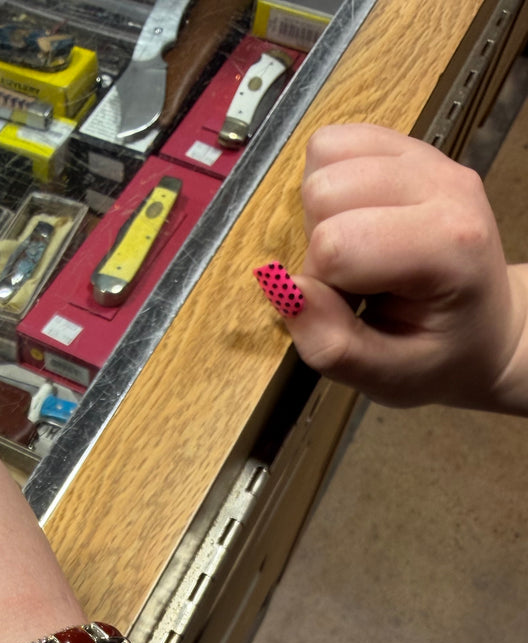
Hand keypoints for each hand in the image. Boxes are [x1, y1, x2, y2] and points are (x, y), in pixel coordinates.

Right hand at [283, 124, 526, 409]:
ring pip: (324, 157)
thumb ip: (331, 344)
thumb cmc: (439, 355)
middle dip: (318, 243)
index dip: (320, 285)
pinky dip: (327, 179)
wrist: (487, 325)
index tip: (348, 308)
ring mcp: (429, 158)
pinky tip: (353, 218)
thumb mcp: (386, 378)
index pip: (336, 244)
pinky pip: (334, 141)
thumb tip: (279, 287)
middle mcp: (444, 186)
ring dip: (321, 211)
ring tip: (355, 248)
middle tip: (352, 279)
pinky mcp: (409, 146)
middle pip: (324, 190)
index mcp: (448, 246)